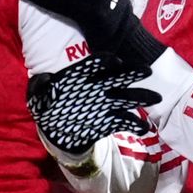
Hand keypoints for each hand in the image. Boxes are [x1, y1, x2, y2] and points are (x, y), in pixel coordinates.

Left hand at [26, 53, 160, 157]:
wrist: (54, 130)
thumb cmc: (45, 107)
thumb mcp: (36, 97)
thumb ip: (39, 87)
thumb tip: (45, 79)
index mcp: (79, 76)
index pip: (94, 65)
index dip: (105, 62)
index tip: (115, 62)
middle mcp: (96, 87)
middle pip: (117, 77)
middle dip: (132, 73)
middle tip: (147, 71)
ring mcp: (105, 104)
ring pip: (126, 97)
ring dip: (141, 96)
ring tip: (155, 98)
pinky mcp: (109, 121)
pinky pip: (125, 121)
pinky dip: (135, 124)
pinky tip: (144, 128)